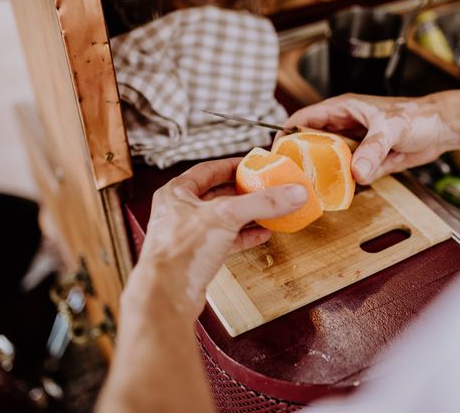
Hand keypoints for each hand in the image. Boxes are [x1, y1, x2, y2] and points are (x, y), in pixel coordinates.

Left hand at [124, 158, 307, 317]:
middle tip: (264, 187)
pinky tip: (262, 234)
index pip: (208, 170)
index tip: (251, 165)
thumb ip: (262, 202)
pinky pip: (226, 241)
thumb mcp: (226, 216)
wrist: (167, 295)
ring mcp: (189, 236)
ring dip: (246, 215)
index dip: (231, 166)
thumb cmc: (180, 251)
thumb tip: (293, 192)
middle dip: (242, 192)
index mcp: (177, 193)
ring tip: (268, 210)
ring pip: (223, 219)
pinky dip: (245, 236)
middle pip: (217, 195)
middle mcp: (180, 212)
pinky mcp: (199, 257)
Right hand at [283, 93, 459, 183]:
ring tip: (309, 189)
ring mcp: (355, 144)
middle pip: (312, 142)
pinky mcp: (366, 160)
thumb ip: (374, 149)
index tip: (277, 152)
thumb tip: (357, 172)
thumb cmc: (418, 116)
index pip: (304, 118)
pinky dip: (344, 182)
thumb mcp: (392, 129)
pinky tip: (338, 191)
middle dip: (301, 158)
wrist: (441, 129)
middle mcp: (344, 126)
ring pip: (328, 160)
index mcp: (343, 110)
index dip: (287, 133)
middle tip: (291, 177)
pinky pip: (348, 173)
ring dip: (322, 173)